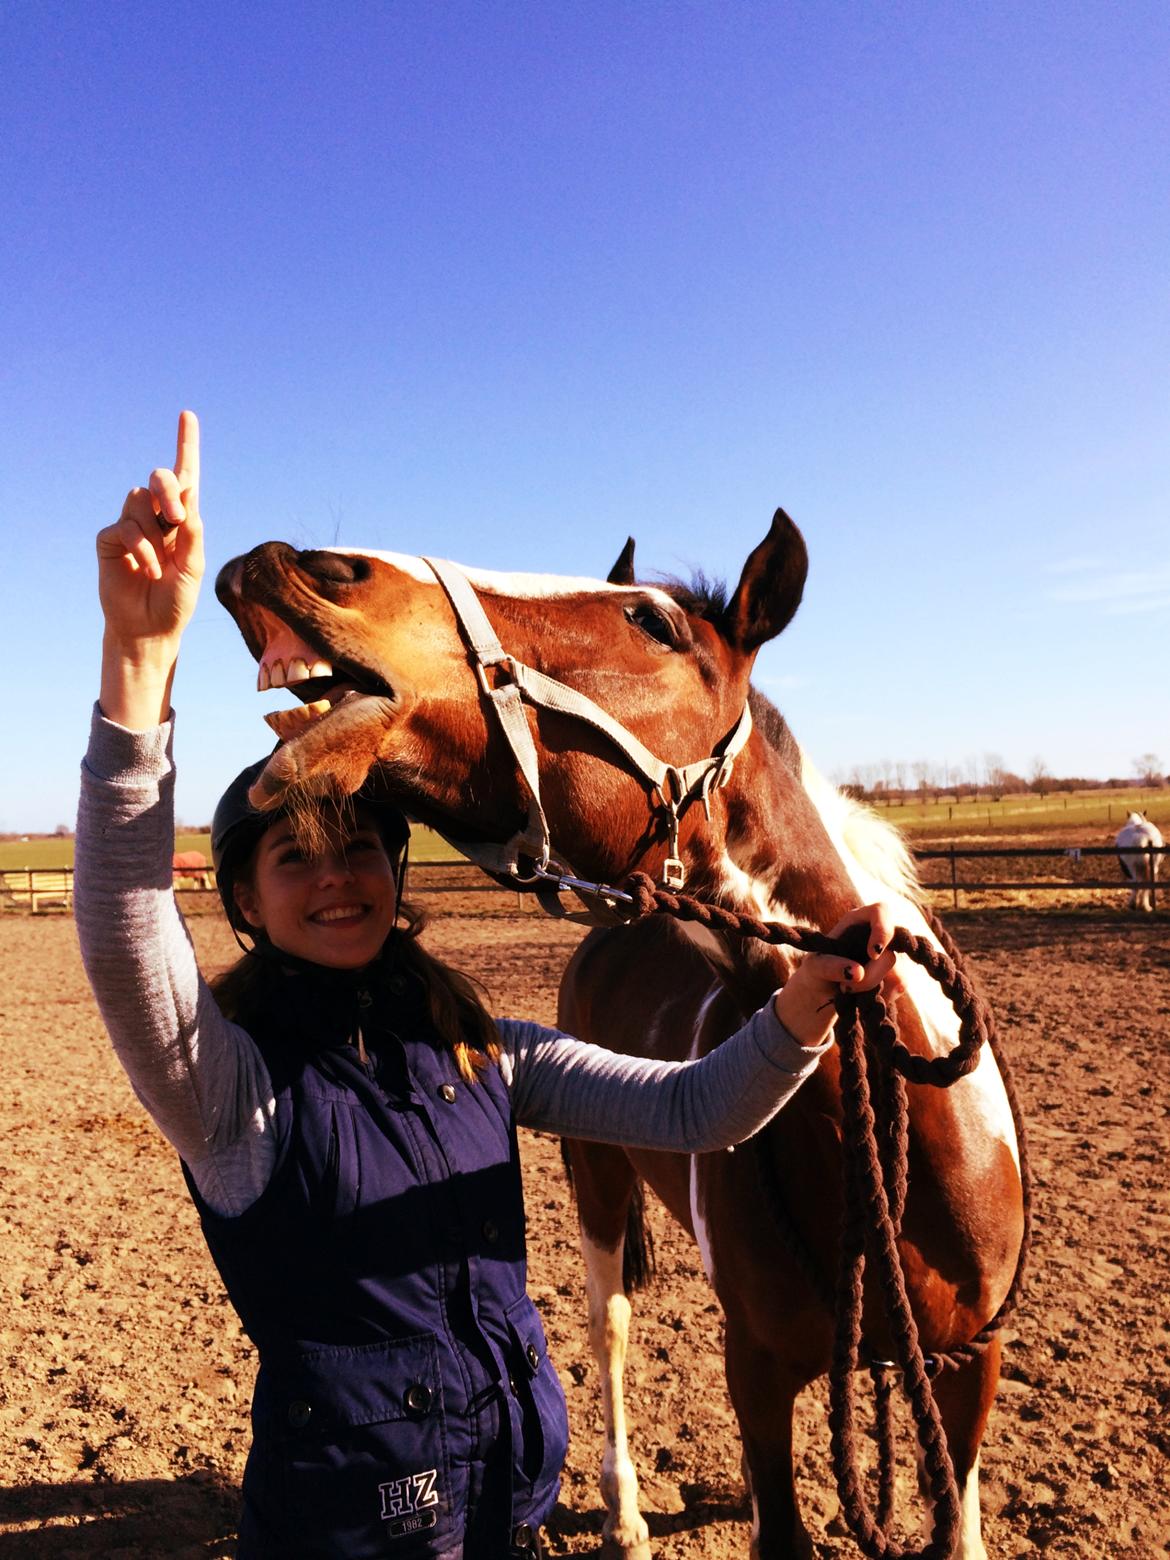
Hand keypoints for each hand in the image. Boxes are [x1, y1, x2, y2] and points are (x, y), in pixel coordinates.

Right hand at [96, 411, 204, 727]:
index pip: (184, 477)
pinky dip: (139, 548)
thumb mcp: (194, 568)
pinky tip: (145, 569)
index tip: (187, 415)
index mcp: (183, 520)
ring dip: (153, 534)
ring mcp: (132, 526)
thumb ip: (194, 532)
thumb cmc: (176, 601)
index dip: (185, 445)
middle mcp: (156, 517)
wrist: (150, 629)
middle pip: (159, 478)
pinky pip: (123, 529)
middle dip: (167, 489)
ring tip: (158, 566)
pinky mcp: (110, 540)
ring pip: (138, 502)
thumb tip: (189, 492)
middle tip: (177, 518)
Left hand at [773, 902, 899, 1049]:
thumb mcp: (813, 967)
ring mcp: (889, 955)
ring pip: (897, 974)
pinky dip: (880, 996)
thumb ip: (829, 965)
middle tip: (846, 988)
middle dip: (870, 977)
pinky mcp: (896, 975)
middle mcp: (877, 934)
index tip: (873, 954)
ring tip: (848, 992)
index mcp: (857, 920)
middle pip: (890, 954)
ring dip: (872, 989)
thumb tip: (858, 972)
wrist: (822, 992)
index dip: (882, 930)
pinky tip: (862, 998)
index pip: (881, 911)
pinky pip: (898, 987)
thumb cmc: (816, 970)